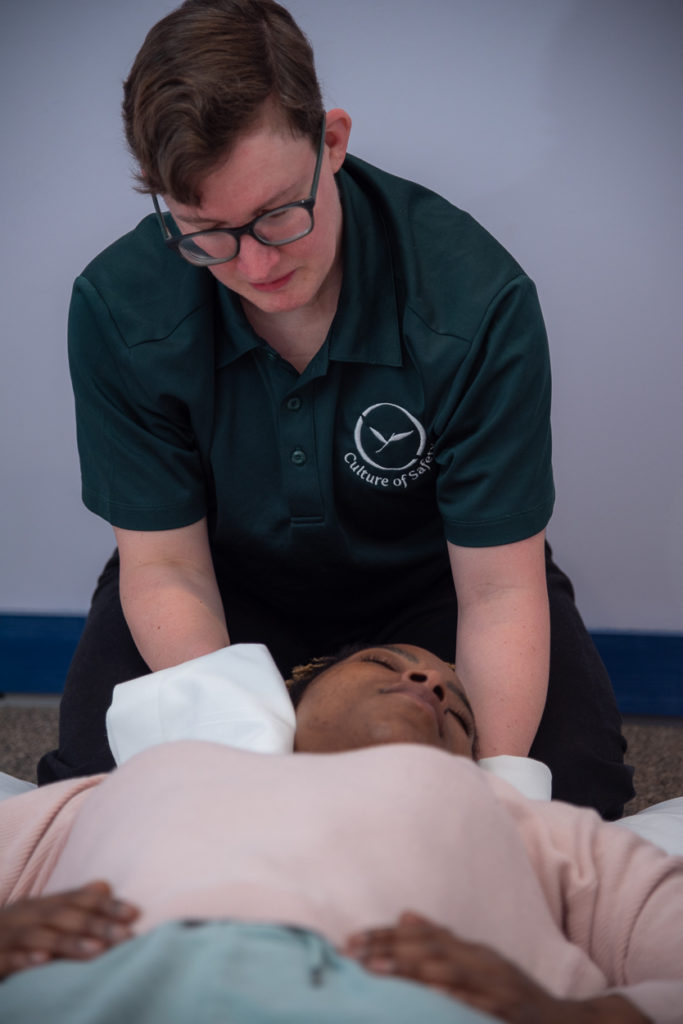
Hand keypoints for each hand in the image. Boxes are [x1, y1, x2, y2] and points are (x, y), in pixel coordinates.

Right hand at [0, 881, 138, 979]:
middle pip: (64, 916)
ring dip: (70, 943)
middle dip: (97, 925)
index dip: (107, 905)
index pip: (78, 900)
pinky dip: (25, 958)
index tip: (135, 913)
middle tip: (127, 936)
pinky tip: (43, 961)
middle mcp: (25, 915)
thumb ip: (73, 905)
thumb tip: (106, 885)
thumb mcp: (42, 917)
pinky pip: (9, 958)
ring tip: (99, 950)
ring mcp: (8, 935)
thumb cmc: (13, 934)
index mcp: (41, 904)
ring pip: (40, 937)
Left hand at [345, 911, 649, 1022]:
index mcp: (473, 952)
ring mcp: (495, 989)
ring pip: (448, 974)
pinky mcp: (506, 1011)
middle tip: (351, 951)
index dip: (385, 937)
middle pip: (431, 950)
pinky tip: (431, 995)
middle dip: (389, 950)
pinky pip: (476, 1005)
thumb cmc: (513, 994)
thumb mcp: (479, 963)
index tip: (349, 940)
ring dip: (411, 970)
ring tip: (375, 970)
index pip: (423, 937)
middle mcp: (483, 964)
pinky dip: (454, 998)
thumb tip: (404, 915)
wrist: (564, 1023)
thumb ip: (442, 940)